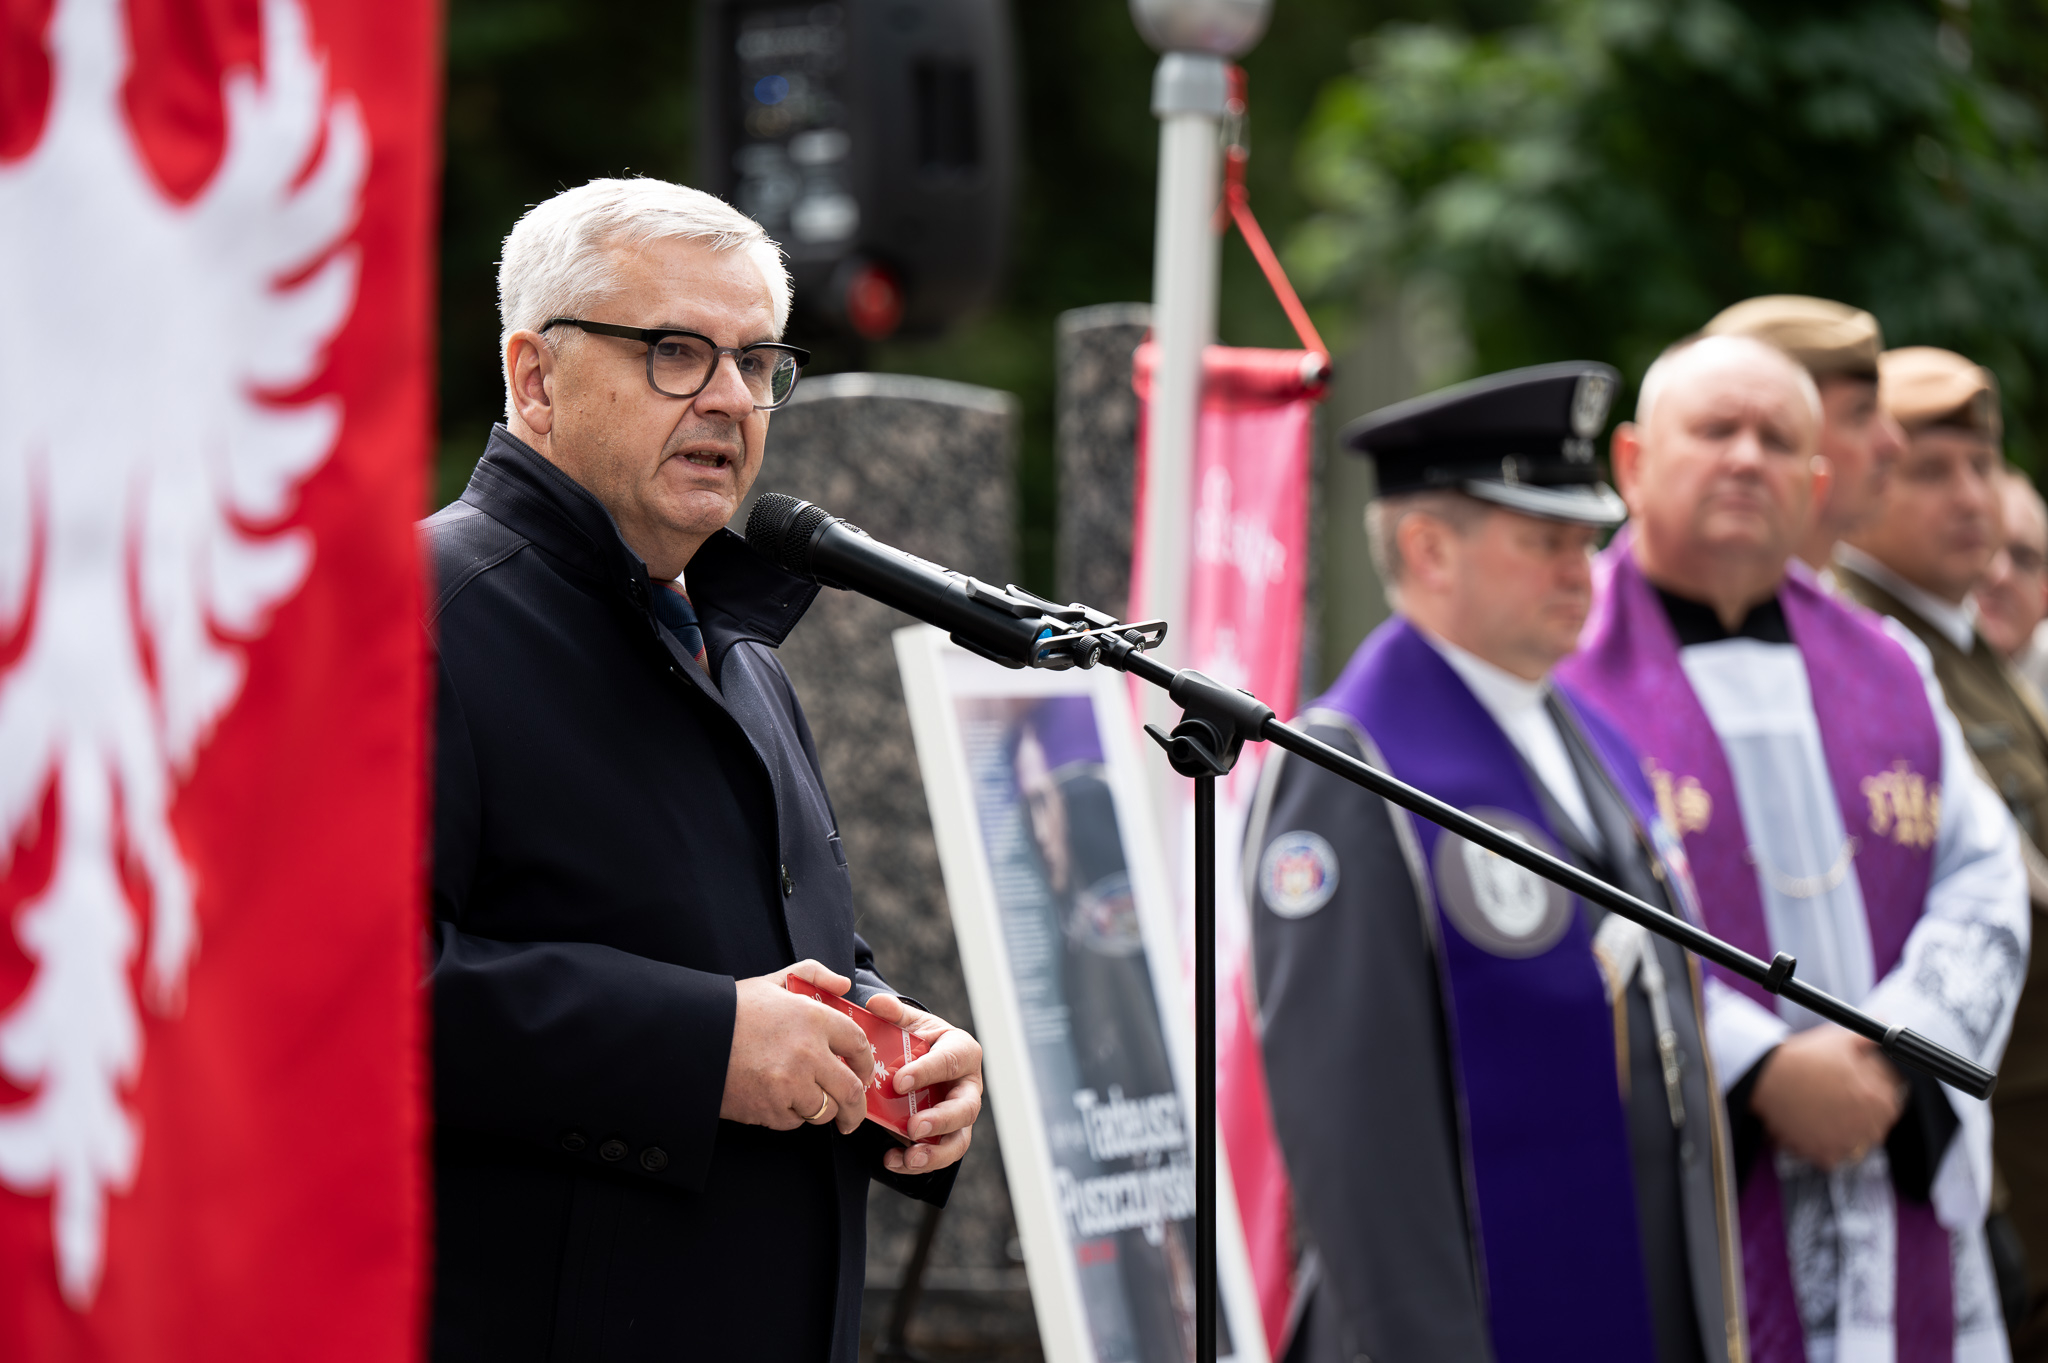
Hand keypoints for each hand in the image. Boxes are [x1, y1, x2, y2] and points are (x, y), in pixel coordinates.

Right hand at [720, 960, 874, 1135]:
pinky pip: (794, 1121)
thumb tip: (843, 986)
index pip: (858, 1045)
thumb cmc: (733, 1009)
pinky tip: (778, 1101)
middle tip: (853, 1116)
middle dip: (857, 1109)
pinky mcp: (769, 1107)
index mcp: (812, 1018)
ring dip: (820, 1111)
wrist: (691, 1038)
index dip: (866, 1063)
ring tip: (809, 1104)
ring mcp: (789, 1083)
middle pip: (851, 1090)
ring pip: (824, 1110)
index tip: (864, 1073)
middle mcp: (807, 1052)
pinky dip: (791, 1116)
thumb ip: (812, 974)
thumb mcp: (773, 981)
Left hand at [864, 993, 982, 1175]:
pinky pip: (942, 1154)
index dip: (927, 1072)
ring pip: (959, 1139)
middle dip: (941, 1119)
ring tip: (909, 1157)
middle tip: (913, 1127)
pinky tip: (894, 1161)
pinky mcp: (950, 1135)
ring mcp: (961, 1114)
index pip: (950, 1061)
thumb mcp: (909, 1024)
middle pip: (965, 1107)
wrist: (924, 1062)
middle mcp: (969, 1085)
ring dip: (935, 1151)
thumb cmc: (919, 1041)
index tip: (899, 1082)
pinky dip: (920, 1162)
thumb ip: (895, 1014)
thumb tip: (876, 1003)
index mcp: (962, 1050)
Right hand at [1750, 1025, 1905, 1169]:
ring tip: (1825, 1113)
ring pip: (1857, 1144)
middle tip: (1840, 1100)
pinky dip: (1826, 1147)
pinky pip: (1834, 1158)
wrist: (1766, 1076)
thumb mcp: (1841, 1039)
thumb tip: (1887, 1026)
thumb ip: (1871, 1038)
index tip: (1862, 1088)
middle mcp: (1866, 1127)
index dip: (1877, 1093)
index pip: (1893, 1105)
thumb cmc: (1803, 1057)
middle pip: (1876, 1127)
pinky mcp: (1822, 1154)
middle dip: (1862, 1114)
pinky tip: (1814, 1128)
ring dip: (1846, 1132)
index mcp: (1877, 1100)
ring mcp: (1844, 1143)